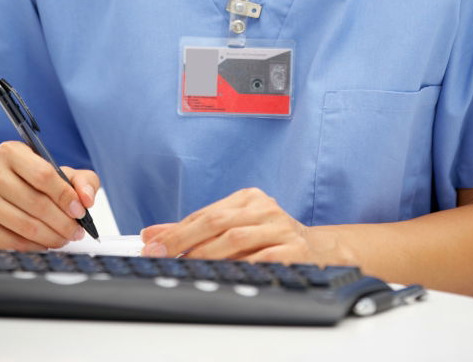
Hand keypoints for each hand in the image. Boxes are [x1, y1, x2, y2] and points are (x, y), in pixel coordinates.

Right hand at [0, 140, 100, 250]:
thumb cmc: (26, 180)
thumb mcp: (53, 170)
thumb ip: (79, 179)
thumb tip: (87, 199)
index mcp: (10, 152)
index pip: (43, 175)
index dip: (65, 196)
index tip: (80, 210)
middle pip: (37, 204)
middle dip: (63, 222)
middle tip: (76, 231)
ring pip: (26, 226)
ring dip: (52, 237)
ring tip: (64, 238)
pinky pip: (12, 243)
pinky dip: (35, 247)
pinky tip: (45, 243)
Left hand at [140, 187, 349, 264]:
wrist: (321, 250)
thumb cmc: (270, 239)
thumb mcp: (235, 228)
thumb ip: (195, 230)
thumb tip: (151, 235)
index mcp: (248, 198)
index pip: (206, 211)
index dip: (177, 228)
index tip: (152, 244)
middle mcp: (264, 208)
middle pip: (218, 220)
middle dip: (185, 238)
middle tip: (162, 254)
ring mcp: (280, 227)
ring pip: (236, 238)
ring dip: (207, 254)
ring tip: (186, 265)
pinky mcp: (294, 249)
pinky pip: (262, 258)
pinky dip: (240, 266)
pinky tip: (224, 274)